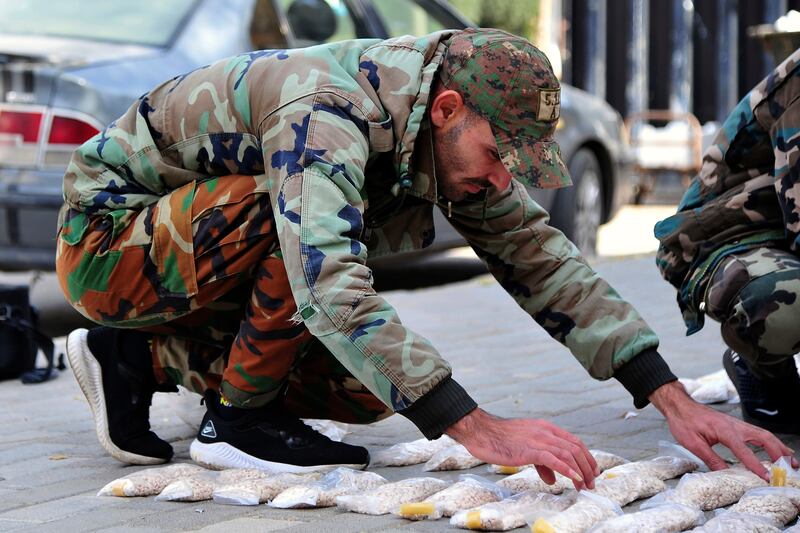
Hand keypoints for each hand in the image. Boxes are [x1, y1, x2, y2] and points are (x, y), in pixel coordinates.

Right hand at [445, 408, 598, 489]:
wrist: (481, 432)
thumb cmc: (500, 440)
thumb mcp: (524, 448)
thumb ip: (541, 462)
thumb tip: (552, 478)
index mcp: (545, 428)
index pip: (573, 441)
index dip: (586, 457)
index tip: (592, 471)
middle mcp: (545, 432)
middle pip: (575, 447)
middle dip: (587, 466)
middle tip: (592, 482)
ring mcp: (538, 440)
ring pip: (568, 453)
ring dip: (581, 471)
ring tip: (585, 485)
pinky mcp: (530, 450)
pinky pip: (554, 459)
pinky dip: (567, 469)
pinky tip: (575, 478)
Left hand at [650, 381, 797, 479]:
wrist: (680, 405)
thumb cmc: (684, 422)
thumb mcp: (693, 443)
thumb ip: (710, 458)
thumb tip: (724, 474)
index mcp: (724, 430)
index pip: (744, 450)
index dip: (756, 465)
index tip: (766, 478)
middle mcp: (735, 425)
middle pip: (763, 437)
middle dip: (778, 452)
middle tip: (790, 467)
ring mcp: (737, 424)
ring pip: (764, 434)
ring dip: (778, 447)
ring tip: (791, 461)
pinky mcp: (736, 425)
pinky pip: (758, 433)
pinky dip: (770, 442)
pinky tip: (776, 449)